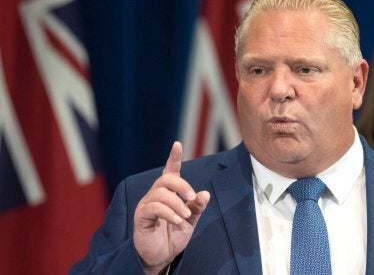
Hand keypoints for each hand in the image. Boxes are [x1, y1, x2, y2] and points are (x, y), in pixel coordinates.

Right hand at [133, 142, 210, 273]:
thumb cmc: (174, 236)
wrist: (162, 256)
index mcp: (168, 193)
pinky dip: (169, 213)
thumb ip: (197, 207)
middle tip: (192, 198)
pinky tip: (177, 221)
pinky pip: (154, 208)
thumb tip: (205, 193)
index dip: (174, 158)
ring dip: (177, 204)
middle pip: (166, 180)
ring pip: (161, 194)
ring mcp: (147, 205)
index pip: (170, 172)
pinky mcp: (141, 217)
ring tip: (185, 217)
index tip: (177, 144)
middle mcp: (155, 195)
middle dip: (182, 186)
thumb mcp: (191, 221)